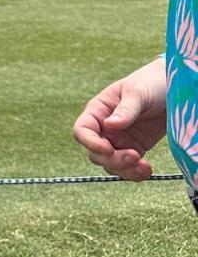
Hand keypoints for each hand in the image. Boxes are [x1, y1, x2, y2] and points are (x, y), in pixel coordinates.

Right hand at [72, 56, 166, 179]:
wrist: (175, 89)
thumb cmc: (151, 83)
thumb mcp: (137, 92)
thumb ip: (125, 109)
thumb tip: (109, 125)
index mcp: (99, 110)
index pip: (82, 130)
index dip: (90, 143)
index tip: (108, 149)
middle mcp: (105, 127)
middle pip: (96, 153)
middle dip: (113, 160)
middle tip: (134, 156)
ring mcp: (120, 140)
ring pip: (111, 164)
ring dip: (125, 170)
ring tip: (144, 166)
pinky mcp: (135, 149)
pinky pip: (128, 168)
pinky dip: (135, 173)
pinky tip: (147, 170)